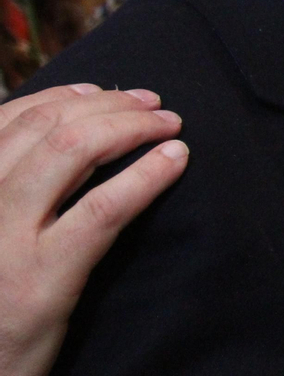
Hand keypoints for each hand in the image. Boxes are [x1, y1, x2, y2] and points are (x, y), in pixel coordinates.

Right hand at [0, 85, 187, 375]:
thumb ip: (8, 195)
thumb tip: (67, 144)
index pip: (8, 120)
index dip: (66, 98)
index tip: (109, 93)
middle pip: (48, 127)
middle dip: (110, 106)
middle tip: (155, 106)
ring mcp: (3, 242)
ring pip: (74, 152)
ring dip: (132, 128)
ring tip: (169, 126)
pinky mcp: (40, 281)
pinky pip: (103, 209)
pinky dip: (145, 175)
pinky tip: (174, 161)